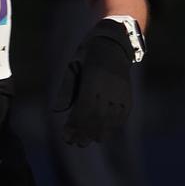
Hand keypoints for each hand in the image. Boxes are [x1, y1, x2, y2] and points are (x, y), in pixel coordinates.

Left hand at [60, 20, 135, 145]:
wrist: (115, 42)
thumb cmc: (88, 55)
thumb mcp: (73, 67)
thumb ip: (66, 89)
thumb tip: (56, 111)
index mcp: (93, 79)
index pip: (83, 109)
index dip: (75, 126)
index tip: (67, 137)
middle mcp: (109, 88)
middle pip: (96, 118)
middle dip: (85, 133)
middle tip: (76, 143)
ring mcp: (121, 92)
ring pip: (111, 119)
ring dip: (100, 132)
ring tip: (89, 140)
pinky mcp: (128, 94)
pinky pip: (122, 115)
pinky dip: (114, 125)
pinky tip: (105, 131)